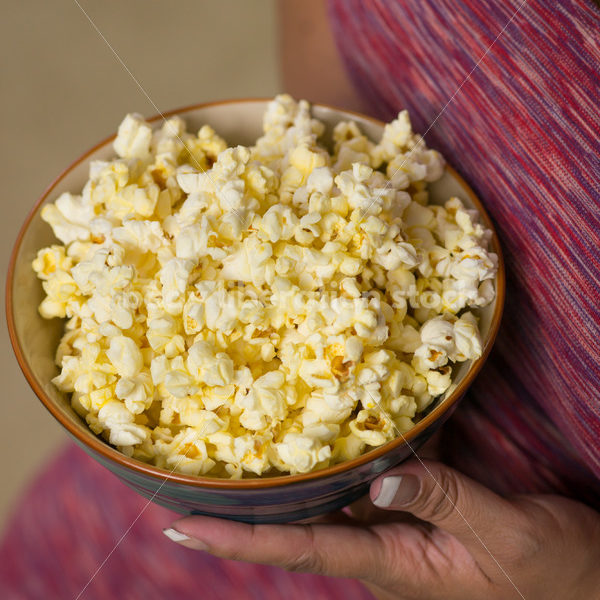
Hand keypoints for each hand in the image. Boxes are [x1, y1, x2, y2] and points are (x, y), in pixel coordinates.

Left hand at [163, 459, 599, 599]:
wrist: (585, 579)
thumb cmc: (553, 571)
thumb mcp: (504, 535)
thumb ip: (444, 502)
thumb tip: (379, 480)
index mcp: (394, 564)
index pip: (300, 549)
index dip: (239, 540)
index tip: (182, 526)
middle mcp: (382, 544)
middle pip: (299, 523)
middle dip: (246, 505)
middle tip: (196, 472)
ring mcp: (398, 525)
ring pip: (329, 497)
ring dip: (287, 477)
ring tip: (240, 445)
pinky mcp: (417, 508)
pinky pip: (367, 479)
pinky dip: (342, 456)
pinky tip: (327, 428)